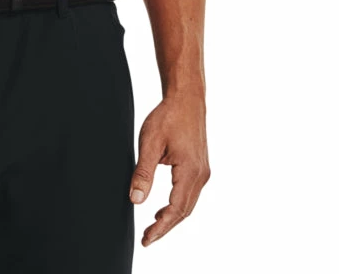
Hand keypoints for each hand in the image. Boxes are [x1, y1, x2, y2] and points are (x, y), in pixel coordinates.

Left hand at [129, 90, 210, 246]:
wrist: (186, 98)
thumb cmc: (168, 116)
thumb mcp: (150, 143)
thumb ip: (143, 173)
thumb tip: (135, 200)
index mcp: (190, 171)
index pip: (175, 209)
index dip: (161, 227)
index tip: (146, 239)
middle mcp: (201, 175)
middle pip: (184, 211)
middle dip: (165, 227)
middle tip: (147, 238)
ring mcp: (203, 171)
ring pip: (188, 204)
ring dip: (172, 217)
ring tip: (153, 226)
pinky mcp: (200, 167)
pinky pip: (190, 193)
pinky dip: (178, 205)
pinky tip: (164, 208)